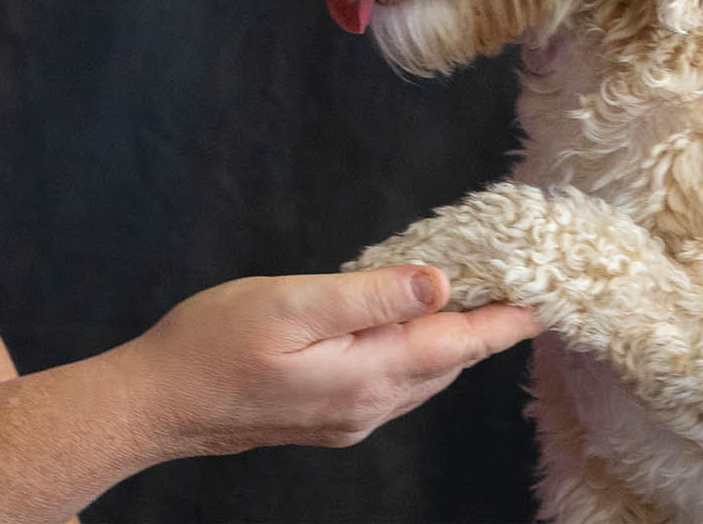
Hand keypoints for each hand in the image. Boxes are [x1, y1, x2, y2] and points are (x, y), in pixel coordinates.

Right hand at [114, 266, 540, 457]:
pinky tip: (406, 330)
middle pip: (445, 364)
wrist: (158, 404)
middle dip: (484, 329)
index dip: (502, 322)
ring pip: (421, 377)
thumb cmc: (212, 346)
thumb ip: (368, 296)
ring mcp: (348, 418)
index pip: (455, 345)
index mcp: (366, 376)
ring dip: (450, 342)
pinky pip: (392, 384)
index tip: (544, 304)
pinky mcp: (328, 417)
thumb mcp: (291, 304)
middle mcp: (367, 407)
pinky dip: (414, 354)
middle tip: (515, 288)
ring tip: (474, 303)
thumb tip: (438, 285)